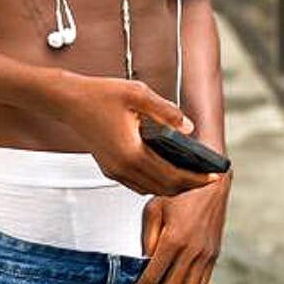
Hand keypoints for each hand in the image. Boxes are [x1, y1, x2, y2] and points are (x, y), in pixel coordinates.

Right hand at [49, 74, 226, 199]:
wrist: (68, 102)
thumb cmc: (100, 94)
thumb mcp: (138, 94)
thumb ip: (166, 111)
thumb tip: (190, 127)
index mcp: (132, 153)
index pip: (172, 175)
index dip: (196, 178)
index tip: (214, 176)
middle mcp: (123, 168)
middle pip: (164, 188)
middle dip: (189, 186)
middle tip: (208, 178)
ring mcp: (115, 171)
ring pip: (151, 189)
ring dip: (173, 187)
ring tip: (192, 176)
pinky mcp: (110, 169)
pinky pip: (138, 184)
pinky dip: (157, 183)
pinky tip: (167, 171)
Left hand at [123, 169, 230, 283]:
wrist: (212, 182)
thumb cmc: (180, 191)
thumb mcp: (155, 208)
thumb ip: (148, 238)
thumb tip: (145, 263)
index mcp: (174, 239)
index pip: (153, 277)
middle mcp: (192, 250)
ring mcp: (206, 255)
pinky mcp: (214, 255)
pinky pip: (202, 283)